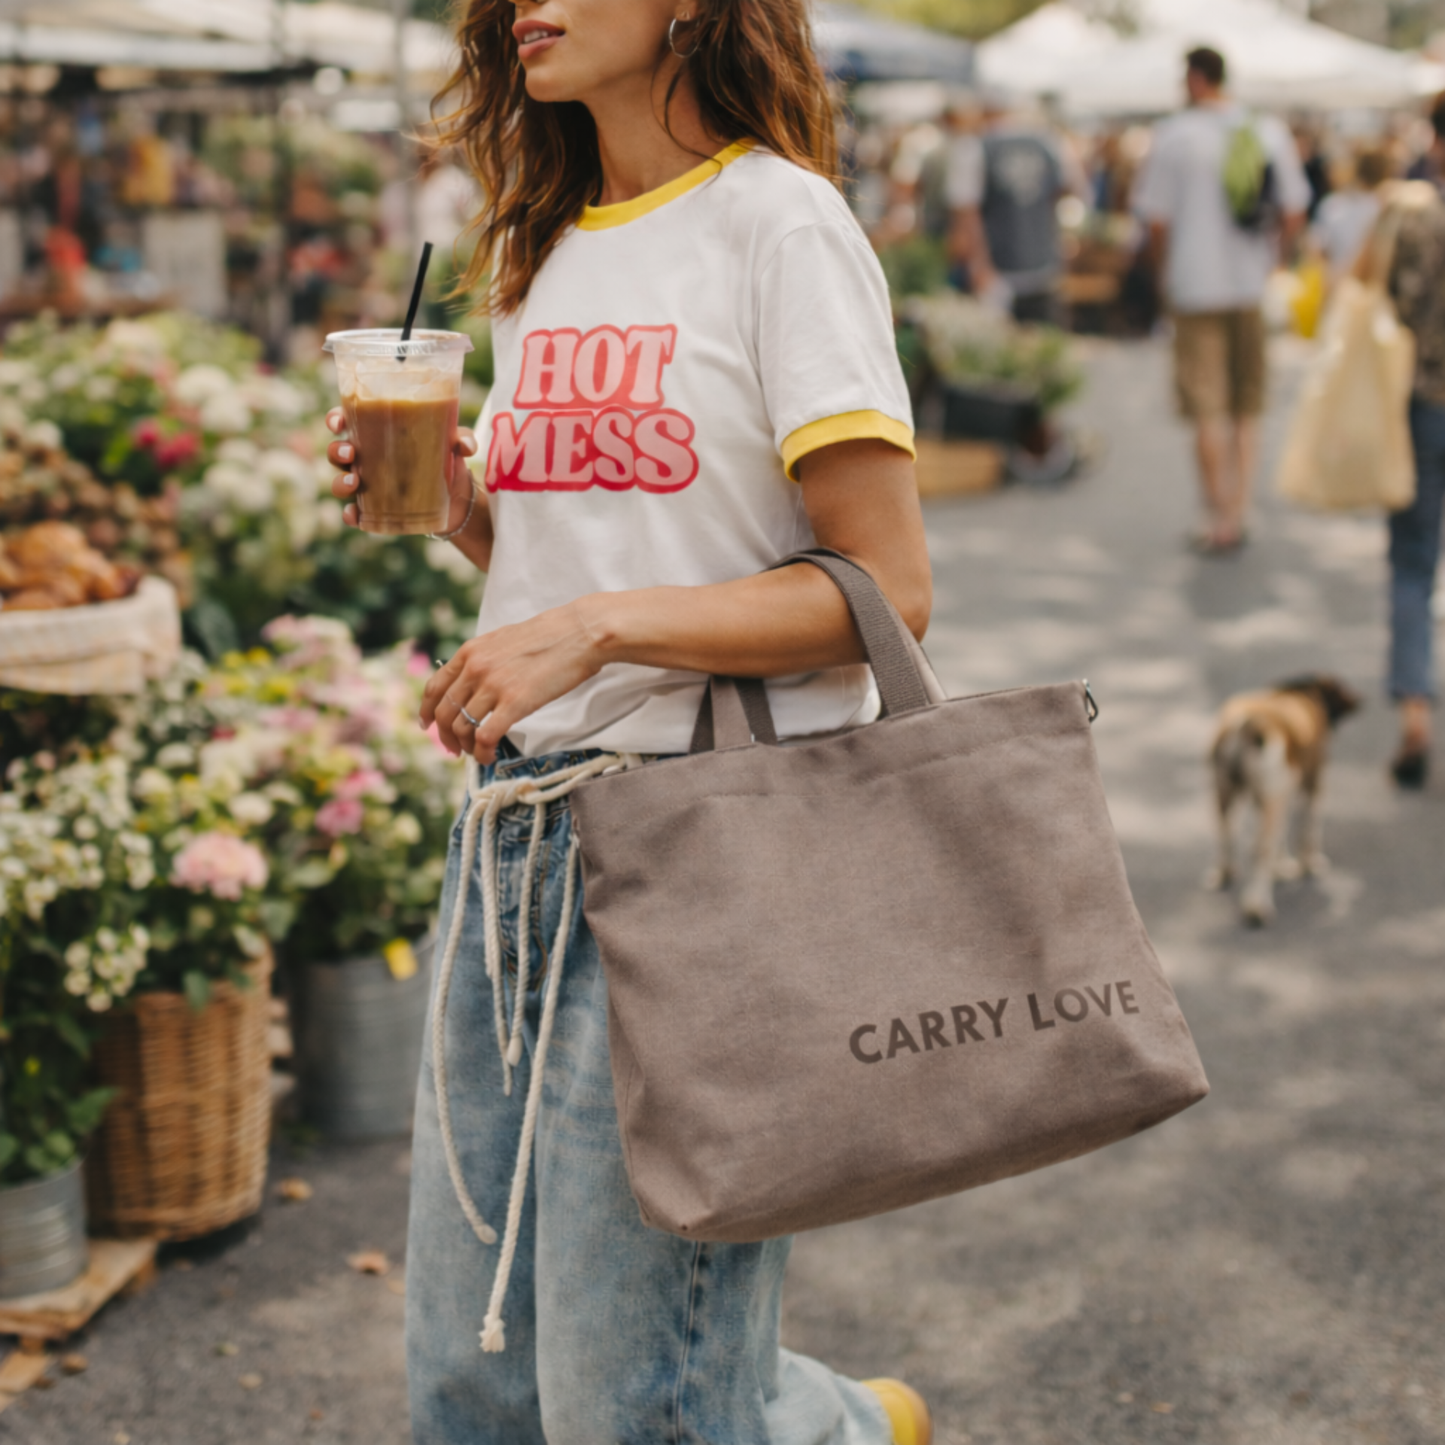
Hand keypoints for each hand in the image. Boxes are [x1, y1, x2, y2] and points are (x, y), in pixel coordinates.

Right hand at [325, 408, 478, 530]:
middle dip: (337, 452)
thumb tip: (465, 445)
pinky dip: (350, 515)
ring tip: (354, 483)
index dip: (335, 420)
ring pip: (341, 482)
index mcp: (376, 434)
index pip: (346, 422)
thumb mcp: (455, 445)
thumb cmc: (447, 461)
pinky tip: (355, 515)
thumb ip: (462, 439)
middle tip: (351, 453)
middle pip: (337, 453)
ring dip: (340, 483)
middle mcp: (366, 459)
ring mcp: (368, 486)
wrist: (457, 500)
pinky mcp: (375, 510)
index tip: (338, 422)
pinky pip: (354, 514)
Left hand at [422, 600, 607, 762]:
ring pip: (462, 728)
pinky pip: (484, 737)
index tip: (428, 726)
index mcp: (470, 651)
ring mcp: (493, 686)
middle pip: (444, 712)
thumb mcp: (504, 640)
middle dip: (445, 736)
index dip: (427, 711)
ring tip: (476, 753)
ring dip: (465, 747)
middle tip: (453, 749)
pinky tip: (489, 756)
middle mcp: (475, 668)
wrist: (579, 633)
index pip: (435, 687)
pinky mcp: (514, 703)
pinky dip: (482, 753)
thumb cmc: (551, 637)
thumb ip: (484, 659)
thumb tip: (477, 682)